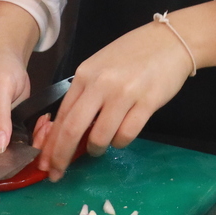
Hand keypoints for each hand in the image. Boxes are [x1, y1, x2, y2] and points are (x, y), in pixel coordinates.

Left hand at [36, 19, 192, 179]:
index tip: (45, 162)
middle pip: (73, 129)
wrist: (170, 41)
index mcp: (85, 74)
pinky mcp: (147, 103)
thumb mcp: (101, 66)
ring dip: (97, 149)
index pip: (61, 115)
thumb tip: (69, 129)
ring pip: (101, 137)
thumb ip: (85, 93)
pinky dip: (121, 142)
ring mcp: (124, 93)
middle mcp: (101, 84)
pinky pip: (127, 135)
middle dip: (61, 157)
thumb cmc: (133, 54)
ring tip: (101, 146)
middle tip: (57, 174)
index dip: (51, 144)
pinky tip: (122, 134)